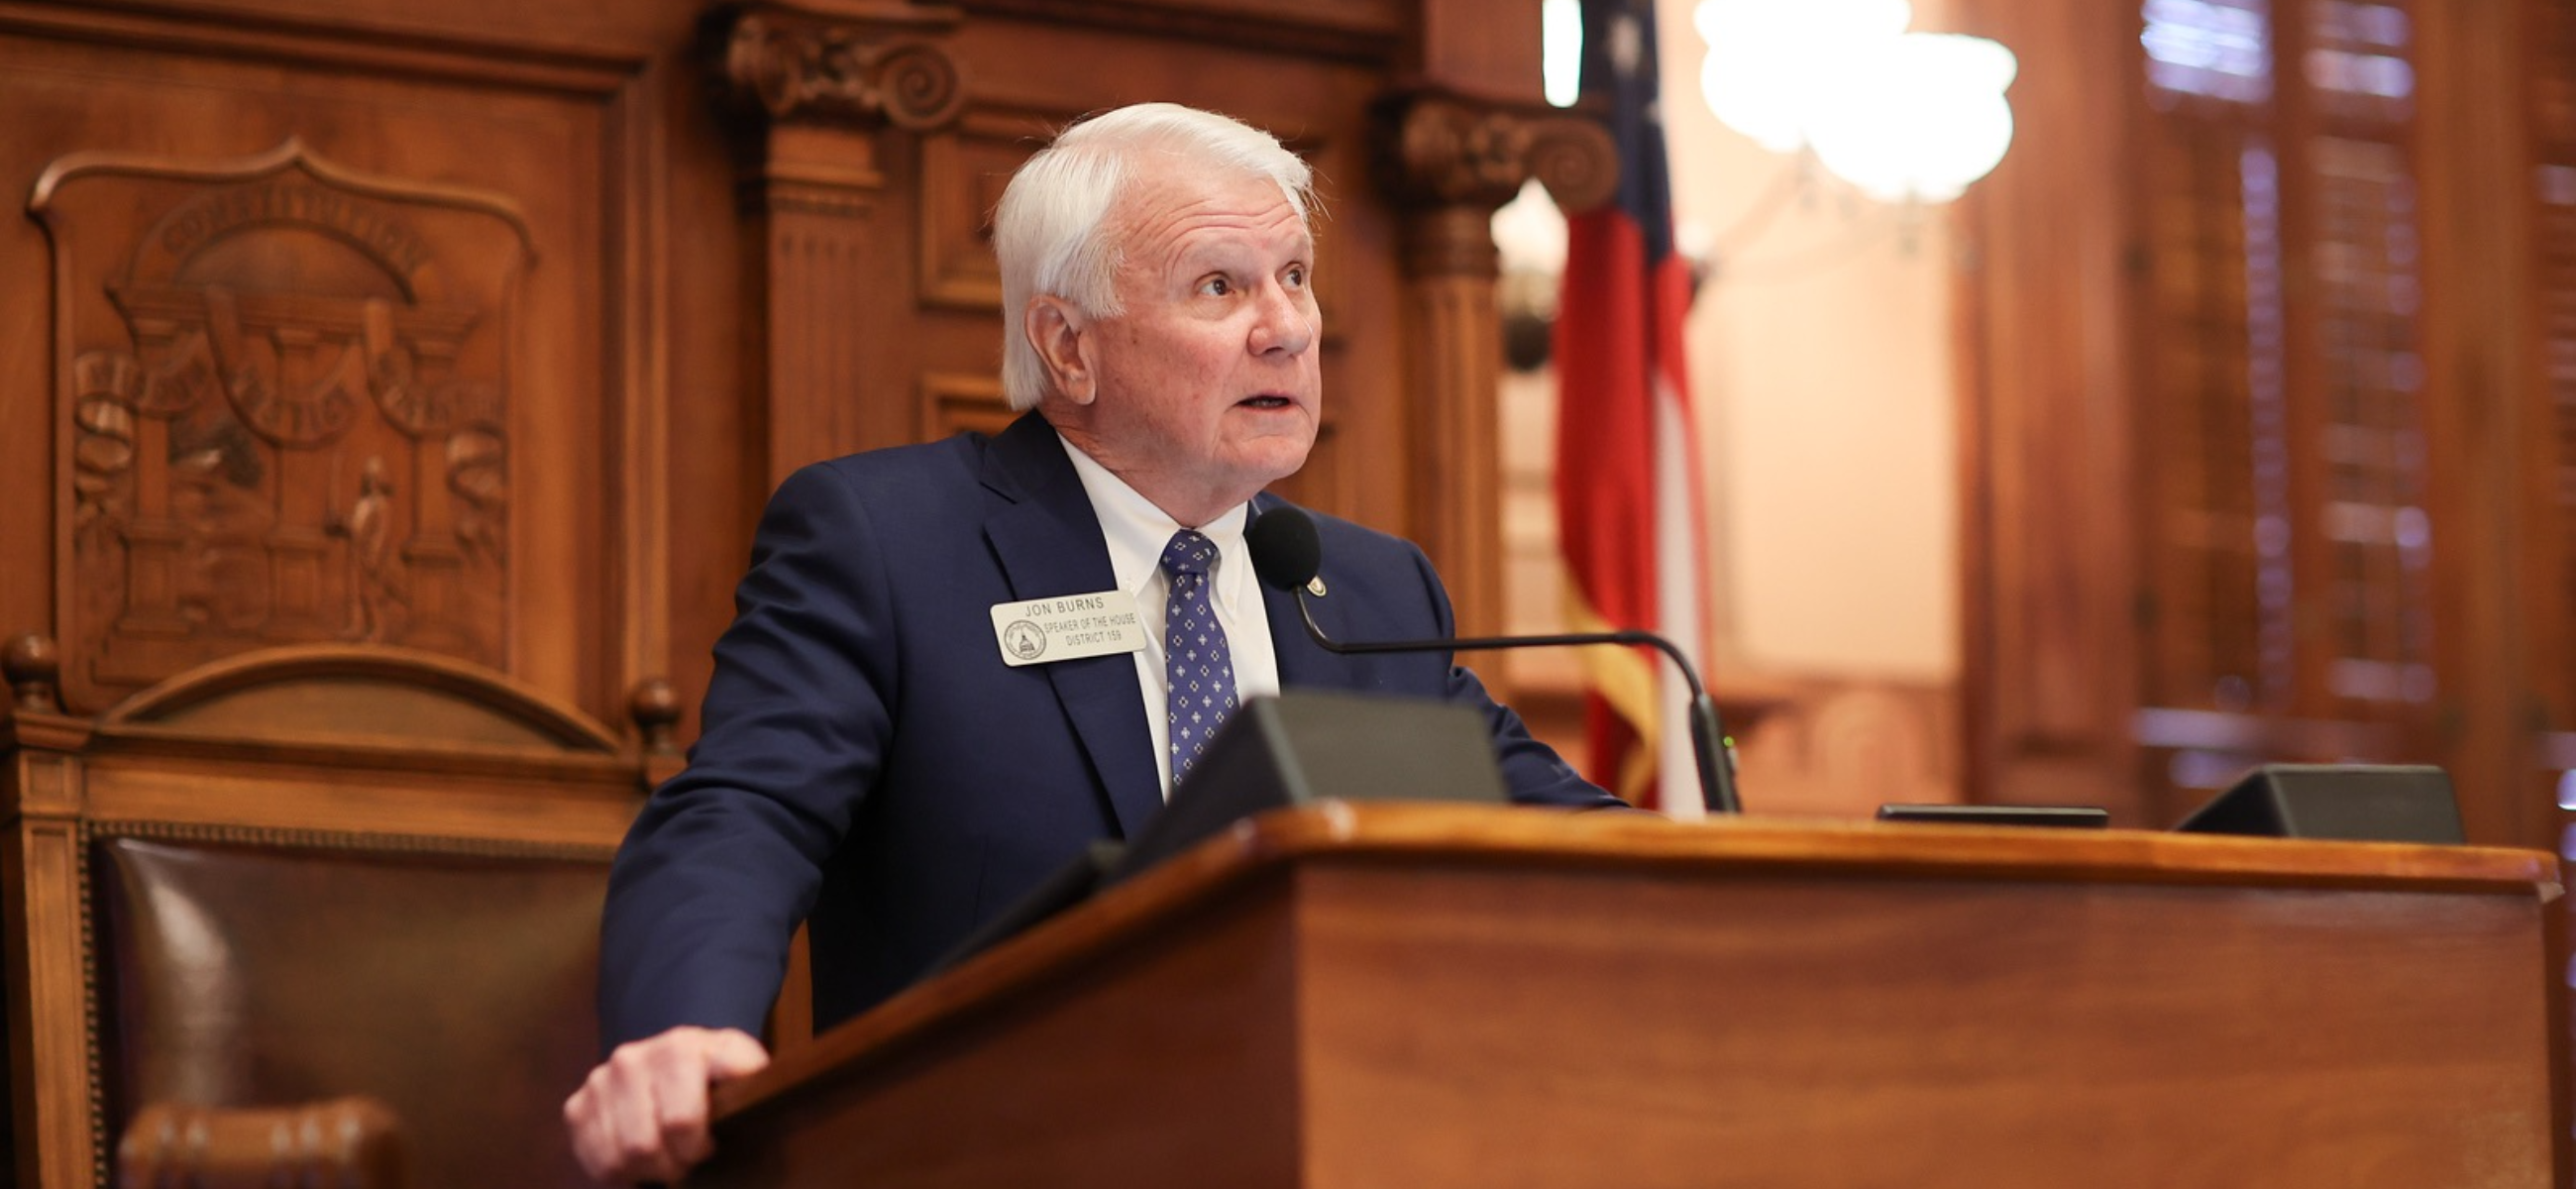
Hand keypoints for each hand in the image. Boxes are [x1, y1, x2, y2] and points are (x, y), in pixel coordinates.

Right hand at [564, 1026, 769, 1183]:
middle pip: (643, 1146)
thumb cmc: (715, 1073)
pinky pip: (593, 1161)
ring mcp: (599, 1081)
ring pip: (617, 1158)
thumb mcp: (742, 1065)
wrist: (675, 1061)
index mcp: (678, 1047)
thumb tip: (747, 1079)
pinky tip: (639, 1161)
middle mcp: (631, 1059)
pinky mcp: (577, 1106)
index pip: (680, 1121)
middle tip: (686, 1161)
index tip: (709, 1146)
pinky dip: (618, 1173)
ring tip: (665, 1161)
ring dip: (645, 1171)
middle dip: (671, 1165)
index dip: (696, 1147)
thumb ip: (748, 1071)